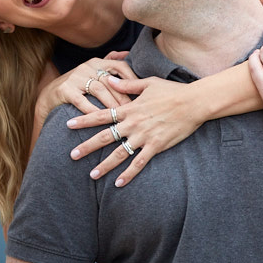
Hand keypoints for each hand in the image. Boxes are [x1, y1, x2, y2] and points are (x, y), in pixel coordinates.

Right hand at [33, 52, 135, 136]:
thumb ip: (109, 61)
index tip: (142, 91)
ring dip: (112, 103)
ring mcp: (75, 77)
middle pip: (111, 80)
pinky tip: (101, 119)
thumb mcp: (92, 70)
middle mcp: (87, 66)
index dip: (132, 77)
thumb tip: (127, 53)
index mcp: (97, 62)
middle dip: (124, 95)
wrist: (49, 95)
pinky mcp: (65, 90)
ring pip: (99, 90)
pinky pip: (82, 101)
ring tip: (121, 116)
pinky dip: (93, 110)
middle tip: (135, 109)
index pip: (119, 65)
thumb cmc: (77, 85)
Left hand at [66, 76, 201, 186]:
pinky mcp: (156, 146)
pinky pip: (139, 163)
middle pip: (105, 137)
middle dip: (87, 146)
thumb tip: (108, 79)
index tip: (68, 124)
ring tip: (92, 175)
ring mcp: (144, 136)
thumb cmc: (172, 91)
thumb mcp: (148, 83)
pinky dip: (128, 174)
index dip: (84, 120)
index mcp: (130, 109)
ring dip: (105, 165)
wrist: (193, 102)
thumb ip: (126, 85)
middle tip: (72, 155)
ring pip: (119, 154)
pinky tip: (118, 183)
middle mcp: (133, 124)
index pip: (101, 115)